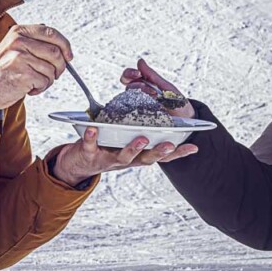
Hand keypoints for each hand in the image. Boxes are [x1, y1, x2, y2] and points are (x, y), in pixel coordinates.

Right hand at [0, 24, 70, 112]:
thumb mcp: (13, 47)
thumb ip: (33, 43)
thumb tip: (62, 48)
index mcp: (18, 32)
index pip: (51, 33)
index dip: (65, 45)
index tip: (68, 56)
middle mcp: (19, 41)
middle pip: (56, 52)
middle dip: (59, 67)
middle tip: (53, 75)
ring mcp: (20, 57)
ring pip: (52, 69)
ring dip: (48, 80)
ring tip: (34, 82)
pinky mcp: (23, 74)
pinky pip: (45, 81)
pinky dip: (40, 88)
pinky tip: (28, 88)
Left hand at [51, 127, 197, 185]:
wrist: (77, 164)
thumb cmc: (105, 146)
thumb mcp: (125, 139)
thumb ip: (140, 127)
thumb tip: (158, 106)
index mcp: (136, 156)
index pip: (161, 156)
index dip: (177, 153)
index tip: (194, 147)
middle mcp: (125, 161)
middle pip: (146, 159)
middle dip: (158, 152)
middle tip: (169, 143)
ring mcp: (107, 159)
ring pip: (123, 156)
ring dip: (133, 148)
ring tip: (141, 137)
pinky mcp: (89, 154)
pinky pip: (91, 146)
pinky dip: (92, 137)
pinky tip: (93, 128)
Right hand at [120, 58, 192, 118]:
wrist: (185, 120)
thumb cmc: (177, 103)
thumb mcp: (166, 87)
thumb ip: (151, 75)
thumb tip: (140, 61)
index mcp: (145, 85)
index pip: (129, 76)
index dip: (130, 73)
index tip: (138, 74)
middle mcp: (139, 94)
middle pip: (126, 84)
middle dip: (134, 82)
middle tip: (145, 85)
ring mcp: (139, 105)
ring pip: (129, 95)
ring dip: (141, 92)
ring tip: (155, 96)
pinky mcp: (140, 117)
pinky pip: (132, 110)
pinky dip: (138, 105)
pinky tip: (148, 105)